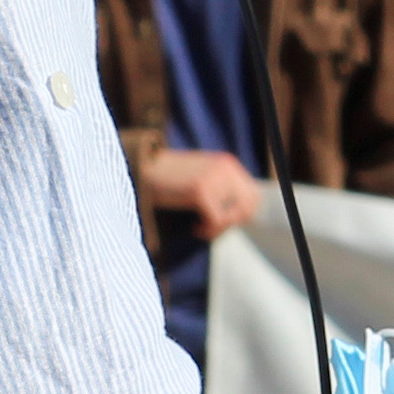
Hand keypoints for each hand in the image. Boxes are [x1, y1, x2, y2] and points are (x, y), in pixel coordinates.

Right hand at [142, 148, 267, 242]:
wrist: (139, 170)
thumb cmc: (167, 181)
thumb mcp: (200, 179)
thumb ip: (220, 191)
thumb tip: (238, 218)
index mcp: (227, 164)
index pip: (254, 195)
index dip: (242, 214)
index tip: (223, 223)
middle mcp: (225, 167)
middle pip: (248, 206)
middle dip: (232, 223)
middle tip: (211, 228)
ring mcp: (213, 177)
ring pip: (233, 216)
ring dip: (219, 229)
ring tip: (201, 228)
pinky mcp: (200, 189)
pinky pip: (217, 220)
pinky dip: (208, 230)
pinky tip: (195, 228)